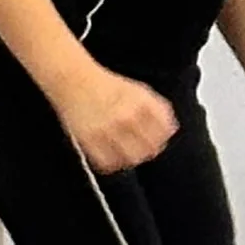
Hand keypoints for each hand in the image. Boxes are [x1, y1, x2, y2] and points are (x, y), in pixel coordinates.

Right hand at [55, 64, 178, 172]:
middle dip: (149, 151)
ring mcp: (107, 130)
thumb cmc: (106, 86)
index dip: (163, 138)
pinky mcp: (89, 140)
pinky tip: (111, 157)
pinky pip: (107, 163)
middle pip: (150, 148)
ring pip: (130, 159)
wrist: (74, 80)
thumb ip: (157, 109)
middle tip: (144, 151)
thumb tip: (170, 130)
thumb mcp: (138, 91)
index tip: (159, 141)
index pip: (164, 131)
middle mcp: (126, 117)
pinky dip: (112, 164)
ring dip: (132, 159)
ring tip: (127, 154)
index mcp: (141, 104)